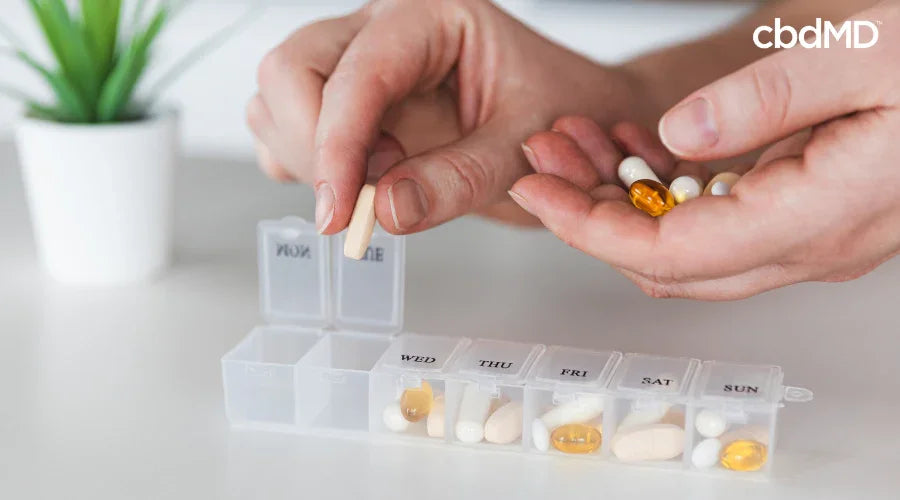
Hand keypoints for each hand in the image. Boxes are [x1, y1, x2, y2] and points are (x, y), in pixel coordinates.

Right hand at [246, 0, 646, 233]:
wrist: (573, 119)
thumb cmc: (560, 114)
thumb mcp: (526, 147)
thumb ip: (460, 178)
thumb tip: (385, 210)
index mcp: (430, 17)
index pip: (357, 72)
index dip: (338, 146)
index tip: (342, 213)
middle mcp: (381, 29)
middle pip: (290, 69)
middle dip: (312, 145)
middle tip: (363, 200)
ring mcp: (355, 62)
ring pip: (275, 98)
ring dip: (305, 157)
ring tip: (375, 186)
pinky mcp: (345, 101)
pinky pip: (286, 129)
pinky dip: (303, 166)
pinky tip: (359, 184)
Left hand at [510, 2, 899, 299]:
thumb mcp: (873, 53)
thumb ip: (773, 98)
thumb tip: (681, 131)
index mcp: (820, 215)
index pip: (670, 251)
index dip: (590, 229)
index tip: (538, 193)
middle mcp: (811, 243)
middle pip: (668, 261)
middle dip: (593, 216)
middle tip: (548, 162)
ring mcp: (814, 234)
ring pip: (690, 245)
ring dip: (625, 204)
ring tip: (580, 146)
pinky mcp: (814, 211)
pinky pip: (720, 221)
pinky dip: (668, 193)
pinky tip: (642, 148)